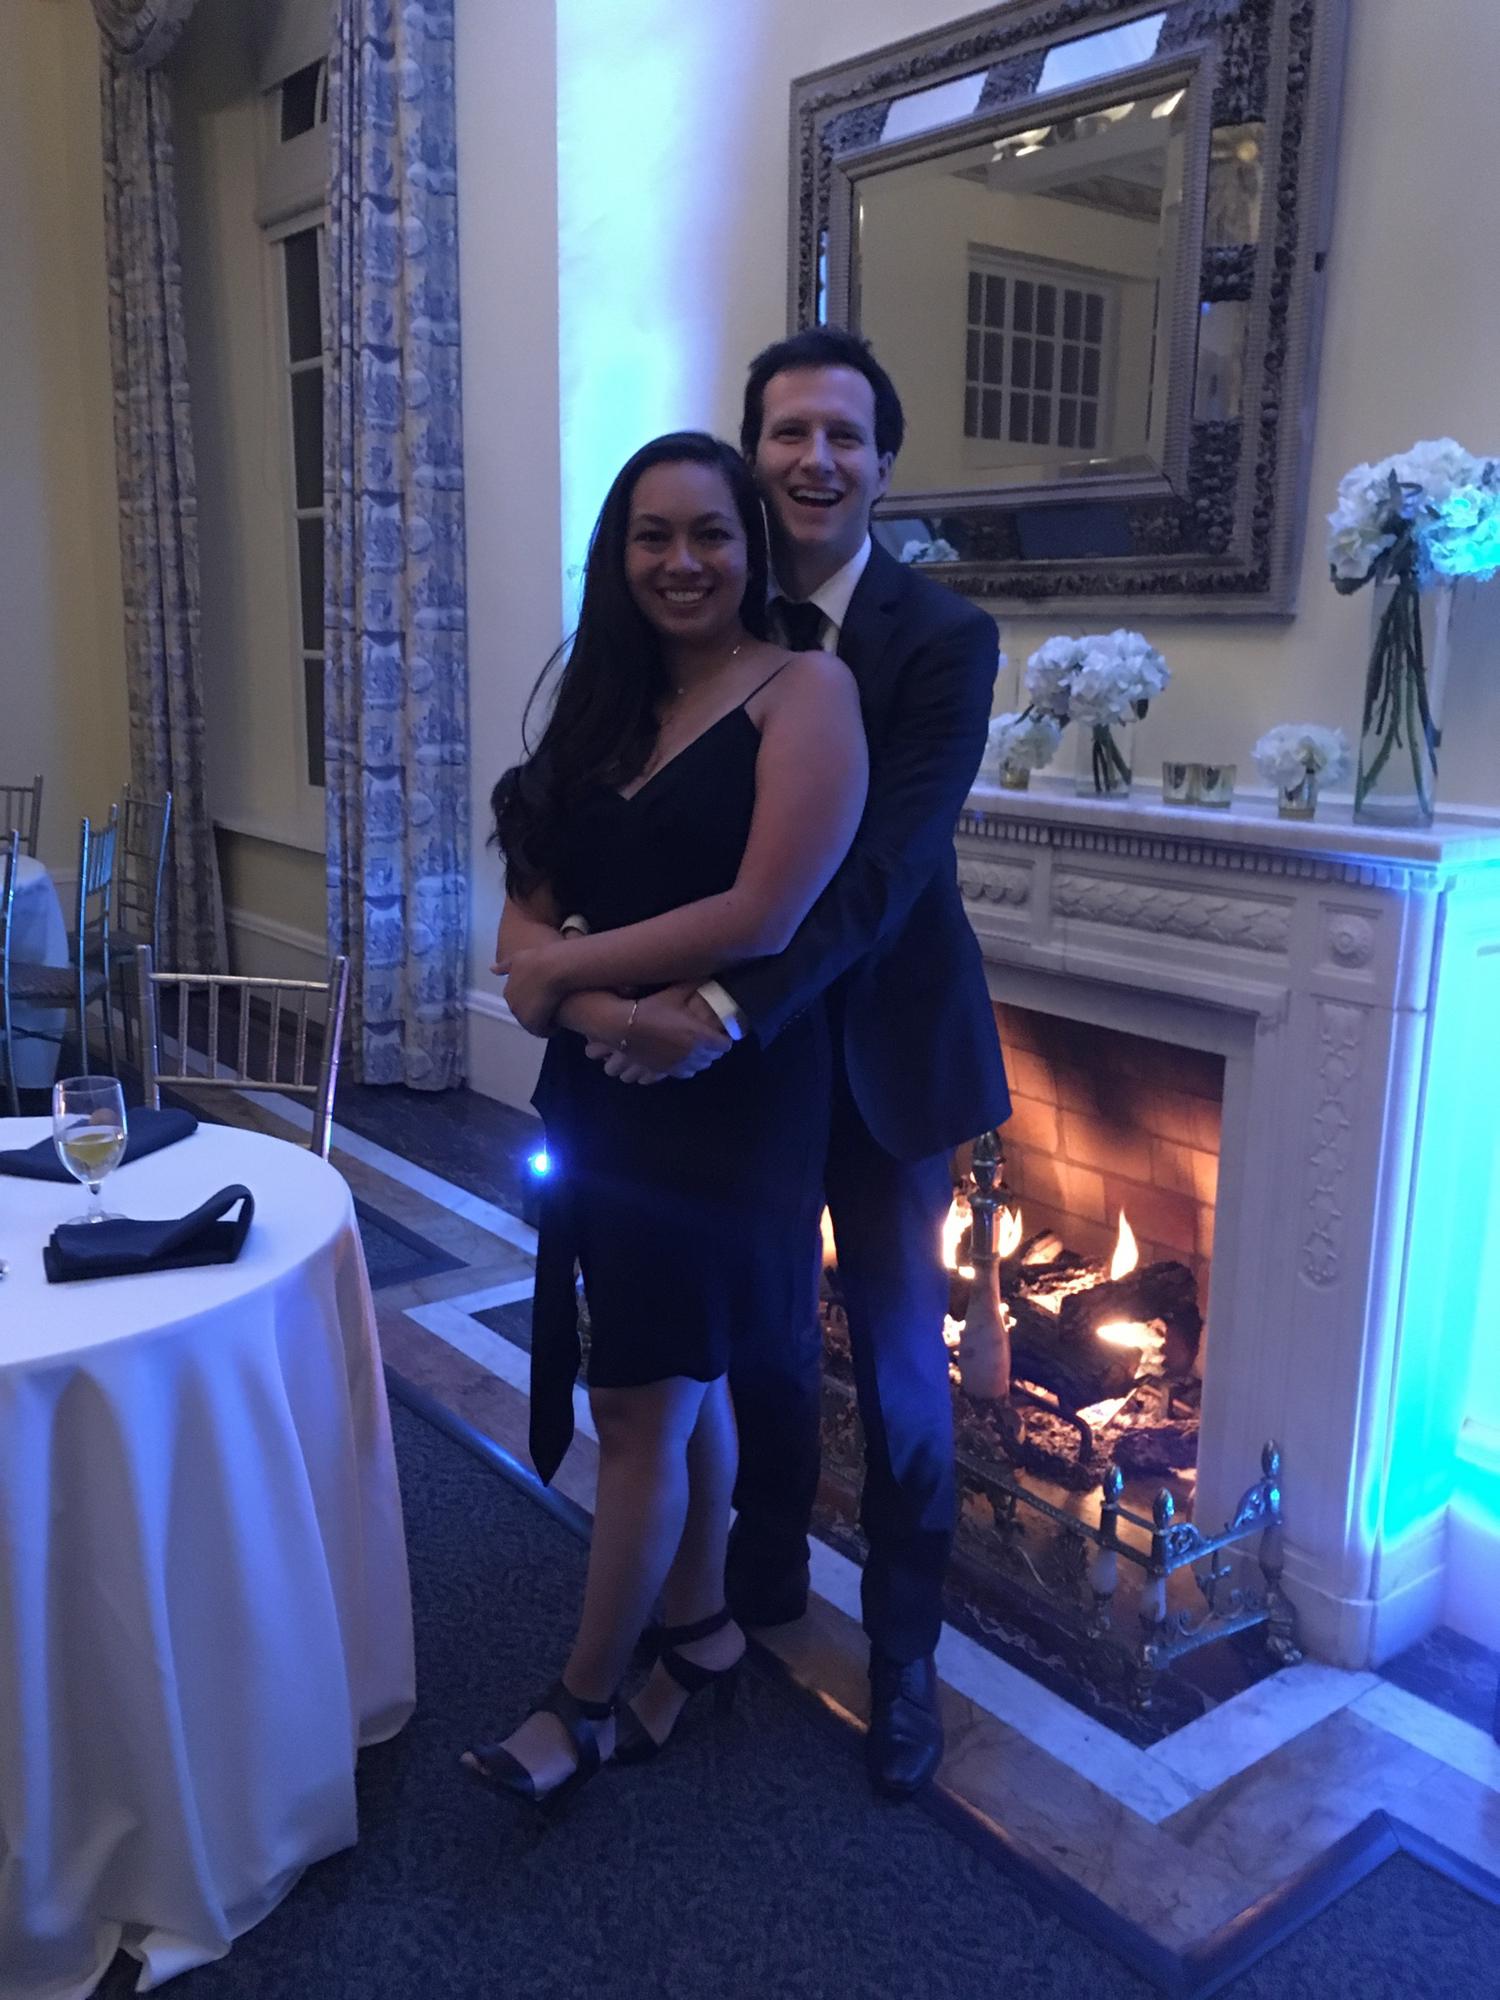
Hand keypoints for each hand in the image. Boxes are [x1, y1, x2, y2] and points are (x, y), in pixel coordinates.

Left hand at [495, 943, 568, 1036]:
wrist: (553, 968)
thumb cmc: (538, 960)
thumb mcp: (518, 958)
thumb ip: (505, 966)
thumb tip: (491, 969)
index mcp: (508, 992)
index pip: (519, 1001)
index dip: (531, 1000)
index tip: (543, 996)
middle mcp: (513, 1006)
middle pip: (525, 1013)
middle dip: (536, 1012)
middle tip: (551, 1006)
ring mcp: (524, 1016)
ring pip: (533, 1024)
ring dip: (543, 1021)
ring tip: (556, 1016)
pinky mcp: (536, 1024)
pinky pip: (542, 1031)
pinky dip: (549, 1029)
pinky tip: (557, 1023)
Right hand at [581, 985, 730, 1078]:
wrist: (624, 1028)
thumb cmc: (651, 1008)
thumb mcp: (674, 994)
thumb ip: (693, 984)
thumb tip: (708, 972)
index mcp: (699, 1036)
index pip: (724, 1045)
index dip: (724, 1037)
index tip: (720, 1030)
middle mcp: (693, 1054)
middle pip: (714, 1056)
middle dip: (713, 1047)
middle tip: (708, 1036)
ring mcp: (680, 1065)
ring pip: (701, 1066)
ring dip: (702, 1057)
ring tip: (696, 1046)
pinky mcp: (667, 1071)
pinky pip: (686, 1073)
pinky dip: (688, 1066)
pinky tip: (682, 1056)